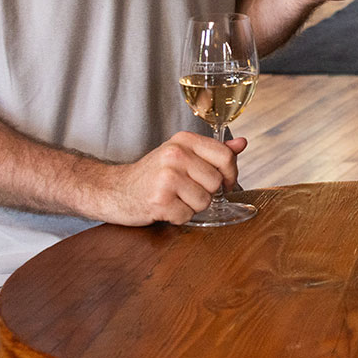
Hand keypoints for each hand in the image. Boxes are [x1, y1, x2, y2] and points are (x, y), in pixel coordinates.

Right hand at [89, 131, 245, 226]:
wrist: (115, 190)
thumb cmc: (153, 174)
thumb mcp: (182, 155)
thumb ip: (213, 151)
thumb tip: (242, 144)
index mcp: (184, 140)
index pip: (225, 157)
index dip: (230, 175)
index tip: (224, 183)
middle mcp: (175, 154)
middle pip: (216, 182)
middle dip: (206, 193)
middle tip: (186, 191)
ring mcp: (166, 177)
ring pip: (204, 201)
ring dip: (192, 206)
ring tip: (174, 198)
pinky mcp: (159, 200)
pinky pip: (187, 216)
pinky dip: (178, 217)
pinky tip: (165, 208)